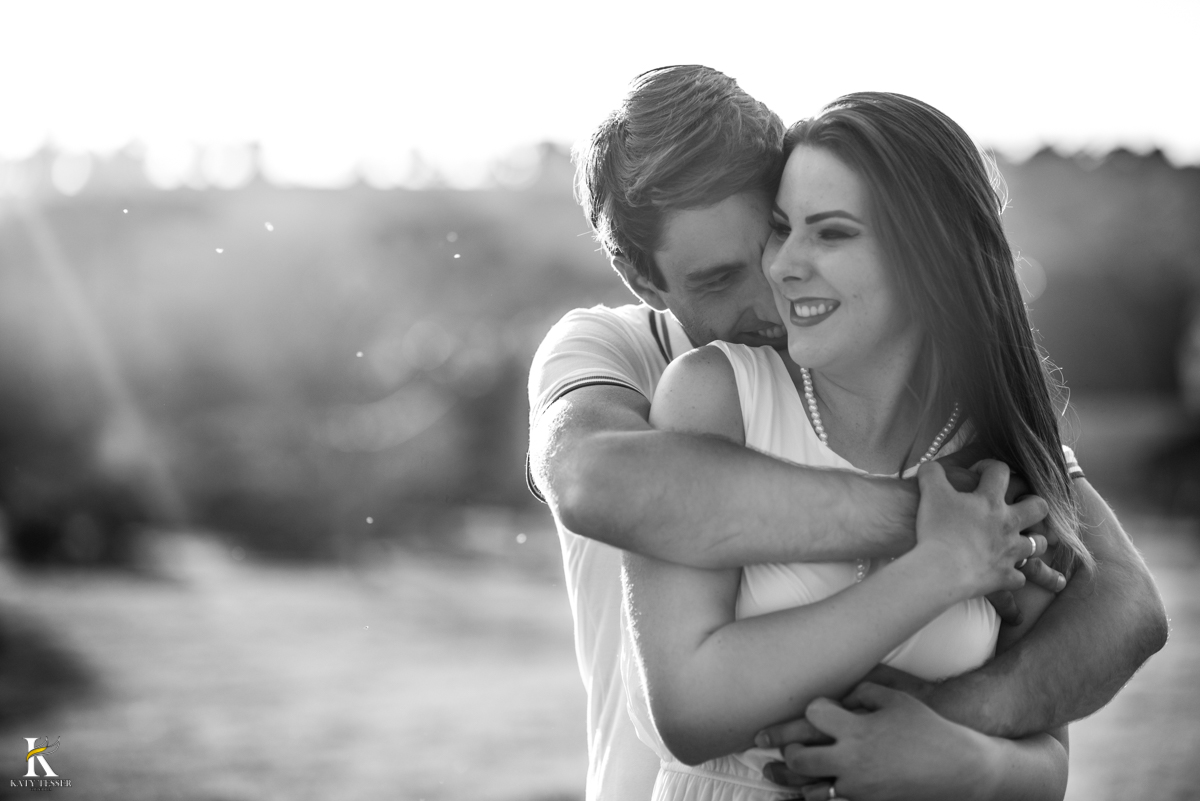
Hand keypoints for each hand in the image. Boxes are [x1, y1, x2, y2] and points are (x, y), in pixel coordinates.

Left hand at [765, 683, 991, 800]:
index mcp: (858, 731)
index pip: (813, 715)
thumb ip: (863, 692)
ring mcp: (859, 789)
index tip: (821, 711)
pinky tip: (822, 786)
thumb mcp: (896, 700)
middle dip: (790, 750)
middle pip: (799, 759)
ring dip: (801, 779)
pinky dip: (822, 796)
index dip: (815, 709)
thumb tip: (841, 698)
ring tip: (803, 768)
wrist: (960, 769)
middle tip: (792, 746)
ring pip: (810, 790)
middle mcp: (853, 762)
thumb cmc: (929, 729)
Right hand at [914, 460, 1048, 598]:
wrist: (941, 569)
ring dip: (1033, 541)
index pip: (1001, 471)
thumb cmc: (937, 528)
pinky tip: (1006, 576)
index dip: (990, 466)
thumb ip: (931, 473)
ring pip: (1038, 544)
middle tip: (1018, 504)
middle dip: (1033, 502)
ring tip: (1022, 541)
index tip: (978, 472)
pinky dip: (1014, 577)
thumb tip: (929, 466)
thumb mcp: (930, 492)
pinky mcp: (1004, 576)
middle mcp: (1008, 524)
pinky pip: (1019, 579)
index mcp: (990, 500)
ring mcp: (1010, 551)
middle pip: (1038, 507)